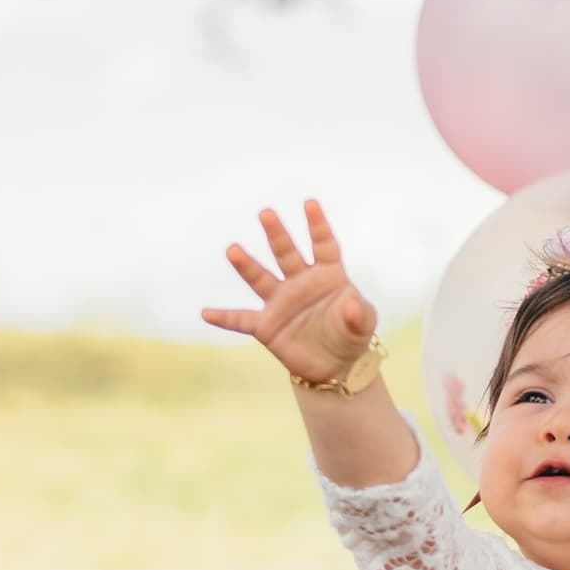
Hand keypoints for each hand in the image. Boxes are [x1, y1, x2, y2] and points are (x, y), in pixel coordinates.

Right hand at [201, 200, 377, 384]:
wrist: (334, 365)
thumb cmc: (350, 336)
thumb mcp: (363, 326)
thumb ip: (360, 315)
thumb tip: (350, 305)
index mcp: (327, 275)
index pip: (323, 245)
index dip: (318, 225)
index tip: (310, 203)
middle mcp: (300, 282)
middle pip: (286, 253)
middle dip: (276, 234)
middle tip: (266, 213)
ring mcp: (280, 302)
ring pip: (261, 279)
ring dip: (247, 265)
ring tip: (233, 250)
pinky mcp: (266, 326)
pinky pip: (241, 320)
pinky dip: (225, 318)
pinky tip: (207, 313)